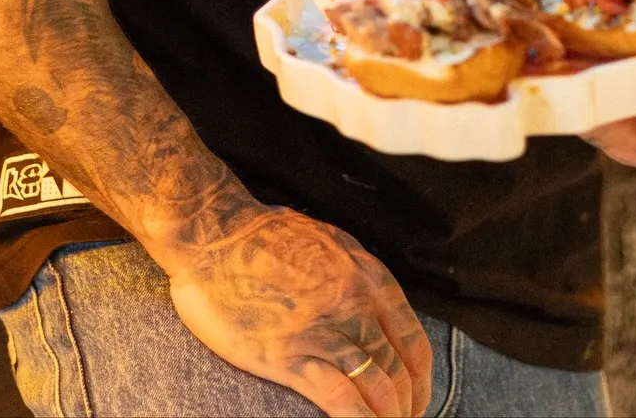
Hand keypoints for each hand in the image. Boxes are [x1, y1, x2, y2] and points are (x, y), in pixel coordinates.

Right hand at [166, 204, 431, 416]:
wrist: (215, 235)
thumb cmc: (264, 235)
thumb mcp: (328, 242)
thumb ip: (354, 274)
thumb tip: (372, 306)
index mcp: (366, 275)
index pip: (412, 338)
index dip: (420, 378)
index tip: (417, 399)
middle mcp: (354, 302)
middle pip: (397, 368)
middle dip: (407, 406)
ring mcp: (322, 329)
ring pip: (376, 386)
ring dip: (388, 417)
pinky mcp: (288, 354)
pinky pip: (338, 396)